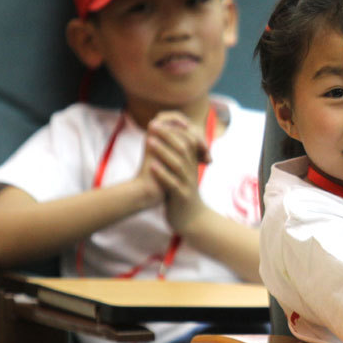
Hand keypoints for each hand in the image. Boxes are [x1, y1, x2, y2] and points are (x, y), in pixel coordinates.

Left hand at [145, 111, 210, 233]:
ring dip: (163, 151)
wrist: (192, 220)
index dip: (174, 131)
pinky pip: (173, 183)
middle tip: (153, 126)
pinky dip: (163, 173)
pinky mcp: (181, 197)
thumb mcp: (181, 175)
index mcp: (191, 165)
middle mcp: (191, 172)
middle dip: (168, 136)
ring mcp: (187, 184)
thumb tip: (164, 144)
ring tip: (150, 141)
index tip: (158, 122)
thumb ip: (175, 161)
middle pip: (183, 148)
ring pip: (177, 164)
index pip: (187, 141)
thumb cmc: (182, 196)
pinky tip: (152, 166)